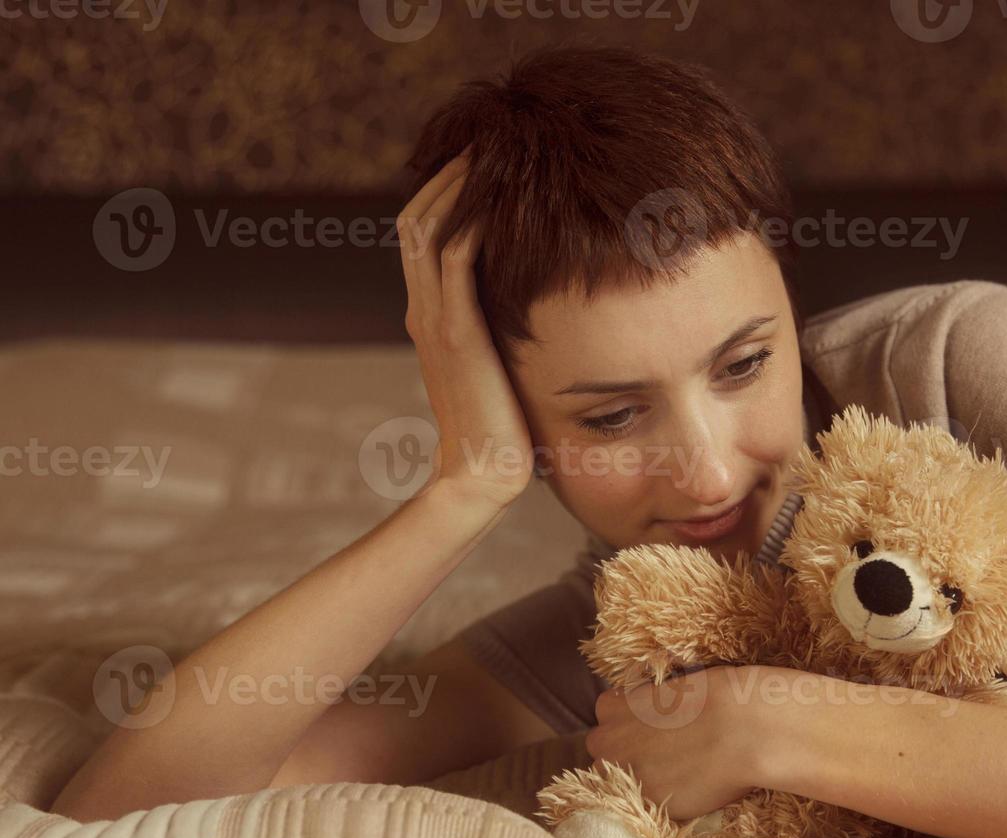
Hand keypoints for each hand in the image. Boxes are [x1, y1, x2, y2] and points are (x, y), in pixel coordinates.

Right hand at [397, 149, 534, 517]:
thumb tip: (538, 305)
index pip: (424, 235)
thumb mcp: (500, 367)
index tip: (481, 165)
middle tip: (484, 142)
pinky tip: (498, 199)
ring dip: (457, 187)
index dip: (444, 194)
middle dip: (447, 176)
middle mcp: (424, 311)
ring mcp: (434, 321)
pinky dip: (471, 222)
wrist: (482, 476)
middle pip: (417, 219)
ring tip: (489, 152)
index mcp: (430, 317)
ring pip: (429, 230)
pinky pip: (455, 260)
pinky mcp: (455, 334)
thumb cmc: (505, 430)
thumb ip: (503, 332)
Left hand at [585, 665, 766, 820]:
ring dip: (638, 777)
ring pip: (619, 781)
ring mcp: (624, 776)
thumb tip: (656, 714)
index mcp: (611, 707)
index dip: (631, 722)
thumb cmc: (714, 696)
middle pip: (606, 750)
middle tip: (663, 751)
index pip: (608, 717)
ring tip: (675, 771)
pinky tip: (686, 786)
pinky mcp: (647, 803)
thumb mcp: (670, 687)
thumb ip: (650, 704)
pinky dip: (660, 797)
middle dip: (627, 752)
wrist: (741, 729)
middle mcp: (607, 743)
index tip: (653, 725)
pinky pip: (645, 802)